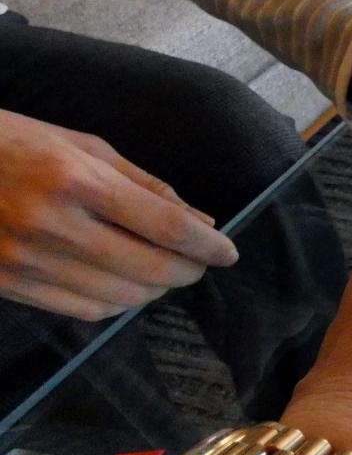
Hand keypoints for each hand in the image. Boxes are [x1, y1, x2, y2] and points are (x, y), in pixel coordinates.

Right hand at [0, 110, 238, 319]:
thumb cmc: (12, 143)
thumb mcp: (82, 146)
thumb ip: (145, 186)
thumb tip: (201, 222)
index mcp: (76, 179)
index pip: (165, 226)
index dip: (207, 246)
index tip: (227, 253)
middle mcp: (53, 223)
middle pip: (150, 269)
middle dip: (188, 272)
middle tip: (200, 264)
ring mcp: (27, 259)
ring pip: (121, 298)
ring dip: (155, 290)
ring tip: (164, 273)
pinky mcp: (9, 285)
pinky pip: (84, 311)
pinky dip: (117, 304)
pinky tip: (126, 287)